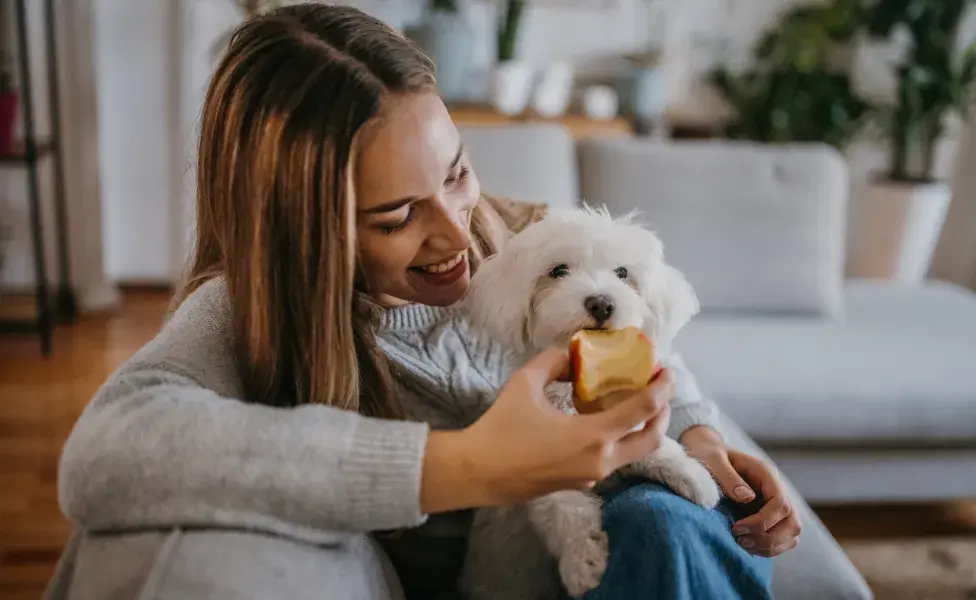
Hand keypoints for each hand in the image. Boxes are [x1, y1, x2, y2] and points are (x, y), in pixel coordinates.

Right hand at [421, 348, 673, 512]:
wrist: (478, 472)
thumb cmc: (501, 428)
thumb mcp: (525, 384)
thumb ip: (553, 362)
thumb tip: (570, 356)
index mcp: (594, 436)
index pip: (643, 410)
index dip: (661, 388)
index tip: (667, 371)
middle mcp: (601, 460)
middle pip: (652, 440)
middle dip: (662, 413)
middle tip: (659, 390)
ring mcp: (591, 475)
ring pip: (633, 453)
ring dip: (641, 428)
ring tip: (633, 402)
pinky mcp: (579, 483)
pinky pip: (611, 460)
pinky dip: (618, 439)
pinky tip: (602, 421)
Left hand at [681, 427, 801, 557]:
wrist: (707, 453)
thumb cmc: (709, 456)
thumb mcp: (713, 460)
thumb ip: (728, 477)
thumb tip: (747, 498)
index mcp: (766, 474)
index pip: (780, 503)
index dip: (762, 521)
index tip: (736, 528)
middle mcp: (777, 490)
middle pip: (792, 522)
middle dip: (768, 538)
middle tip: (739, 540)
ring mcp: (777, 505)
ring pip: (791, 534)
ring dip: (770, 546)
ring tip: (742, 544)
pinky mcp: (772, 517)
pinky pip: (783, 539)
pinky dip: (769, 549)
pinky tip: (747, 546)